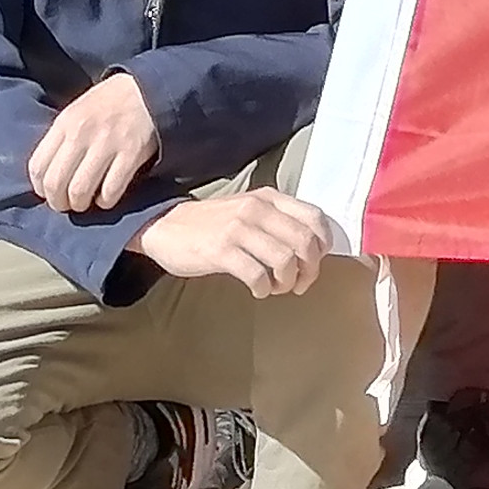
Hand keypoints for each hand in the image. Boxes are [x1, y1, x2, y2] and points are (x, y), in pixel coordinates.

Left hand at [26, 70, 163, 215]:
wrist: (147, 89)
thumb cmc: (108, 104)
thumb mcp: (76, 111)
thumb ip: (61, 139)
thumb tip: (48, 175)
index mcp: (64, 123)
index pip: (37, 166)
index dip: (40, 188)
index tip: (49, 194)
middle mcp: (81, 133)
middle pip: (55, 183)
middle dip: (58, 202)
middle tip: (67, 205)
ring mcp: (106, 143)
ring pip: (80, 191)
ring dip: (80, 204)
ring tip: (85, 203)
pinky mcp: (131, 153)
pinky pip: (110, 190)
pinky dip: (106, 201)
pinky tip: (106, 197)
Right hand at [132, 184, 332, 296]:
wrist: (165, 227)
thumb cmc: (213, 224)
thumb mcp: (249, 211)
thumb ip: (278, 221)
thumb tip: (311, 250)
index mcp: (269, 198)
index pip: (315, 218)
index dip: (322, 245)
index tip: (313, 262)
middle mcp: (257, 209)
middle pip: (304, 242)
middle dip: (309, 270)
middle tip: (298, 284)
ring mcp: (238, 228)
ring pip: (285, 260)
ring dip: (286, 282)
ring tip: (275, 288)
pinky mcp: (221, 250)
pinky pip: (257, 275)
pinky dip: (263, 289)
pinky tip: (258, 290)